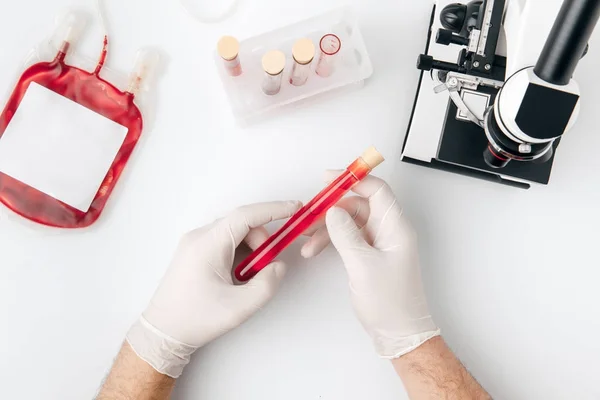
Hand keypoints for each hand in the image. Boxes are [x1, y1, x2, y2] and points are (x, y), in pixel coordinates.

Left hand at [126, 201, 301, 377]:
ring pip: (234, 232)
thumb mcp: (239, 307)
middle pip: (241, 223)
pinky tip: (238, 275)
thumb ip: (267, 284)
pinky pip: (224, 241)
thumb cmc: (195, 319)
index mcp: (207, 244)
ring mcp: (194, 243)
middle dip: (262, 240)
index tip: (295, 208)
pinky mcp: (194, 251)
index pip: (246, 215)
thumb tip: (278, 266)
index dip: (273, 209)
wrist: (163, 331)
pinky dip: (239, 252)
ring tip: (249, 276)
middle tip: (268, 265)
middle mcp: (199, 237)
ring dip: (250, 248)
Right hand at [302, 173, 439, 357]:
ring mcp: (379, 243)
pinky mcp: (370, 255)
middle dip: (332, 207)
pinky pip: (348, 237)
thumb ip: (345, 234)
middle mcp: (389, 231)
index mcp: (396, 228)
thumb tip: (332, 210)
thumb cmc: (390, 303)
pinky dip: (331, 241)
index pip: (377, 190)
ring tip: (306, 239)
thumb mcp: (362, 265)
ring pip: (350, 221)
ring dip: (327, 227)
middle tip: (309, 213)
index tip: (328, 179)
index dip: (353, 179)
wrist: (398, 333)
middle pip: (359, 204)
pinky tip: (314, 249)